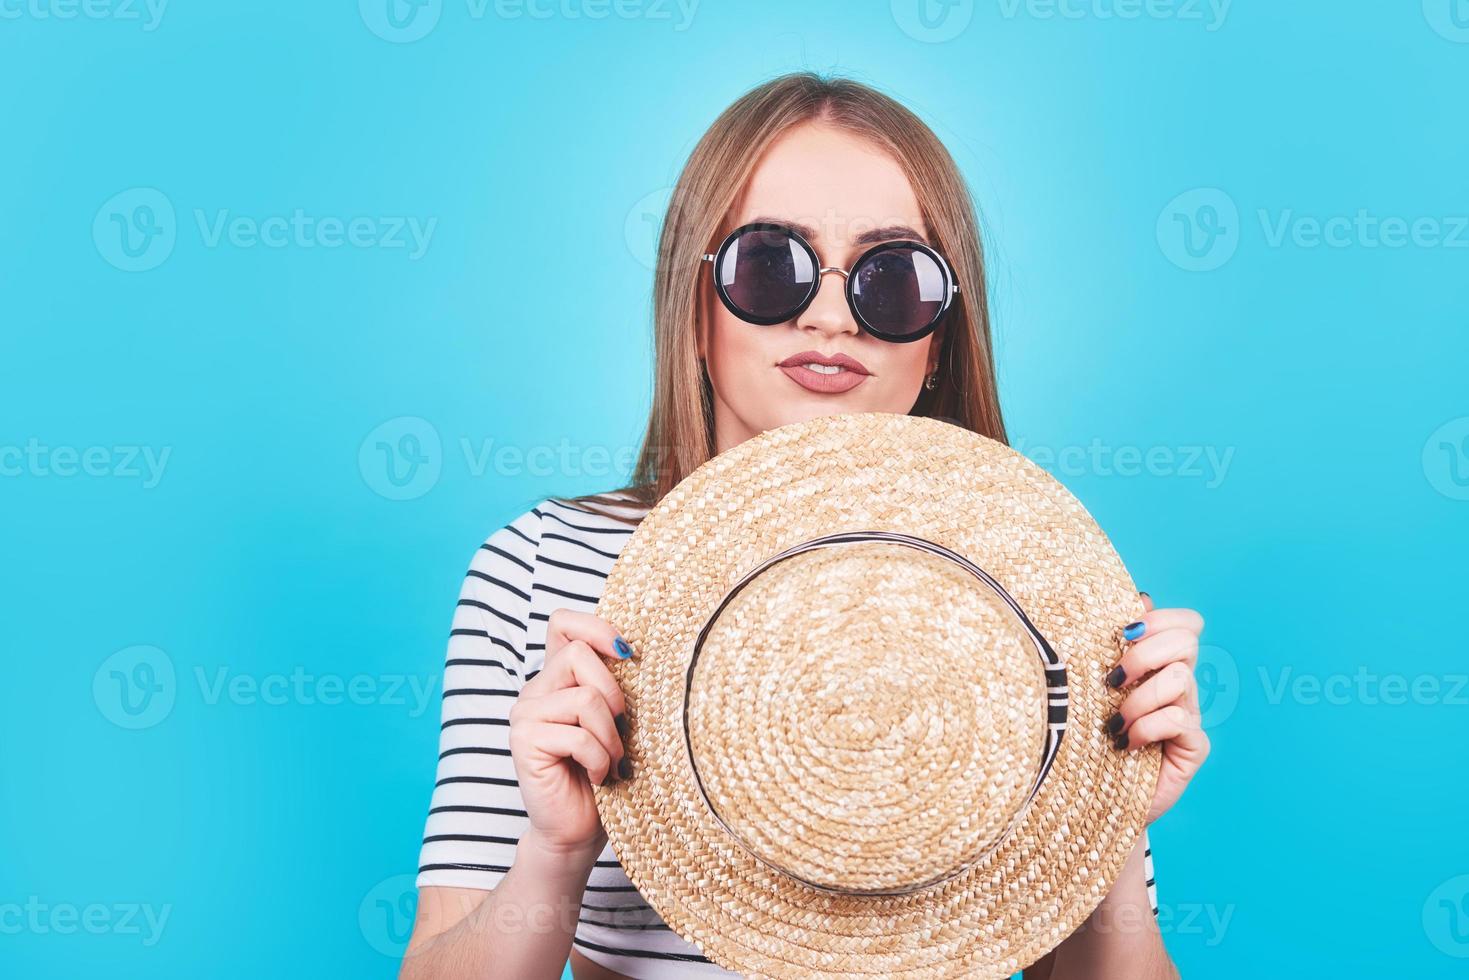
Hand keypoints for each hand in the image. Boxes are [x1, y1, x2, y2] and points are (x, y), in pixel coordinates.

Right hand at [508, 608, 633, 863]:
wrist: (578, 831)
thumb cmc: (605, 774)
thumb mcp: (616, 721)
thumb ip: (613, 685)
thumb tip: (635, 651)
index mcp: (556, 677)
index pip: (564, 622)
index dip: (596, 626)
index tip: (628, 654)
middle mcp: (535, 689)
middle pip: (580, 655)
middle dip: (614, 695)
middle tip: (621, 733)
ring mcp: (525, 714)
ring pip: (585, 698)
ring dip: (611, 738)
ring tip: (611, 763)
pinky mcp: (524, 740)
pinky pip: (578, 735)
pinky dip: (599, 760)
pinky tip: (598, 778)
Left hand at [1104, 593, 1209, 824]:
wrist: (1092, 797)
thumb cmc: (1087, 736)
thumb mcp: (1088, 688)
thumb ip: (1106, 647)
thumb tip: (1135, 599)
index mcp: (1159, 664)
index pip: (1185, 623)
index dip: (1159, 619)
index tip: (1122, 634)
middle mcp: (1179, 686)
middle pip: (1187, 640)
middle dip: (1143, 653)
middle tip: (1112, 680)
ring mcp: (1190, 715)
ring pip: (1180, 677)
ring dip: (1139, 698)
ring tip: (1114, 723)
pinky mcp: (1194, 747)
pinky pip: (1179, 718)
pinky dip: (1146, 728)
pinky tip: (1126, 744)